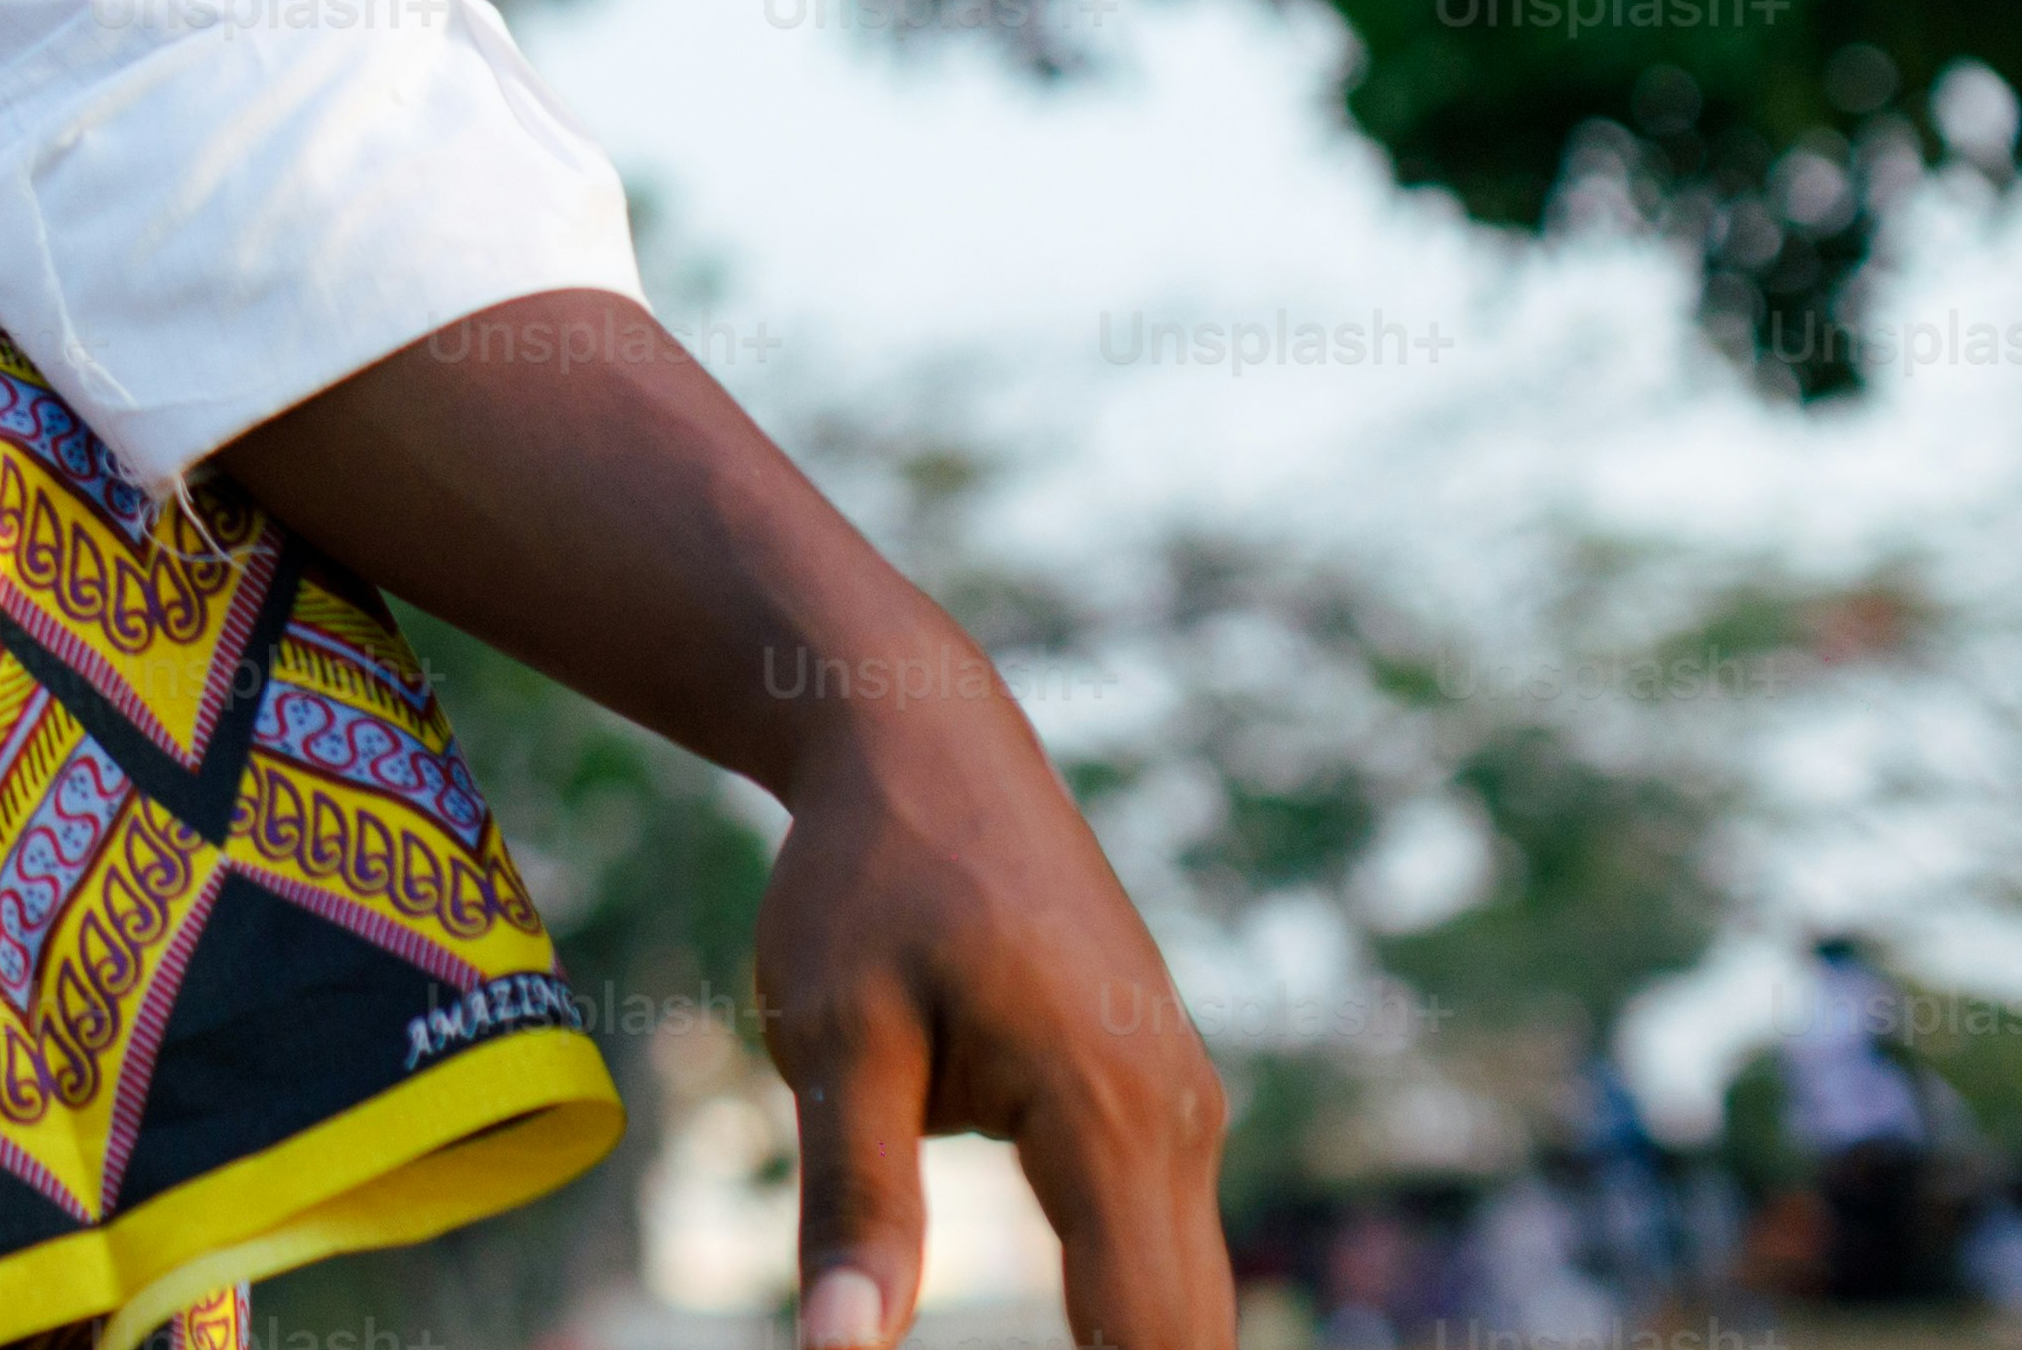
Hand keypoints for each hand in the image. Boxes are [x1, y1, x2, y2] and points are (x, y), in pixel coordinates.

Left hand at [755, 677, 1233, 1349]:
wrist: (921, 734)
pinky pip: (1153, 1240)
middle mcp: (1182, 1117)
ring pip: (1179, 1295)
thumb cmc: (864, 872)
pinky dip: (1123, 1319)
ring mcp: (1181, 1104)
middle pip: (1189, 1337)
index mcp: (1112, 1111)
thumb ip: (855, 1199)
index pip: (1146, 1341)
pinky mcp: (1154, 1096)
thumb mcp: (833, 1030)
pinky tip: (1077, 1348)